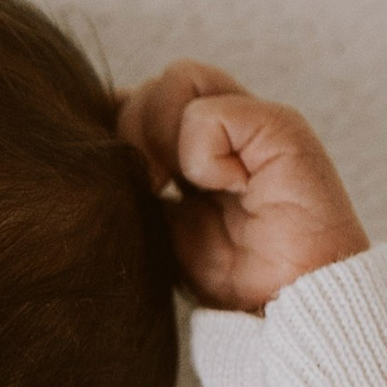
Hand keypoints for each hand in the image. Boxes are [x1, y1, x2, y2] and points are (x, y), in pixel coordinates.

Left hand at [115, 63, 369, 312]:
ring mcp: (254, 121)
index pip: (145, 98)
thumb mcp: (166, 227)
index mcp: (203, 145)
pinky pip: (208, 114)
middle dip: (134, 130)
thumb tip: (98, 146)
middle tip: (151, 186)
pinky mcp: (278, 127)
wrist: (288, 307)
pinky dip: (202, 158)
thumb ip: (140, 182)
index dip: (121, 124)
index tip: (126, 177)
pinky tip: (227, 188)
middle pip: (156, 83)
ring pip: (177, 79)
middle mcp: (229, 126)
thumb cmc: (236, 277)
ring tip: (183, 185)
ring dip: (163, 137)